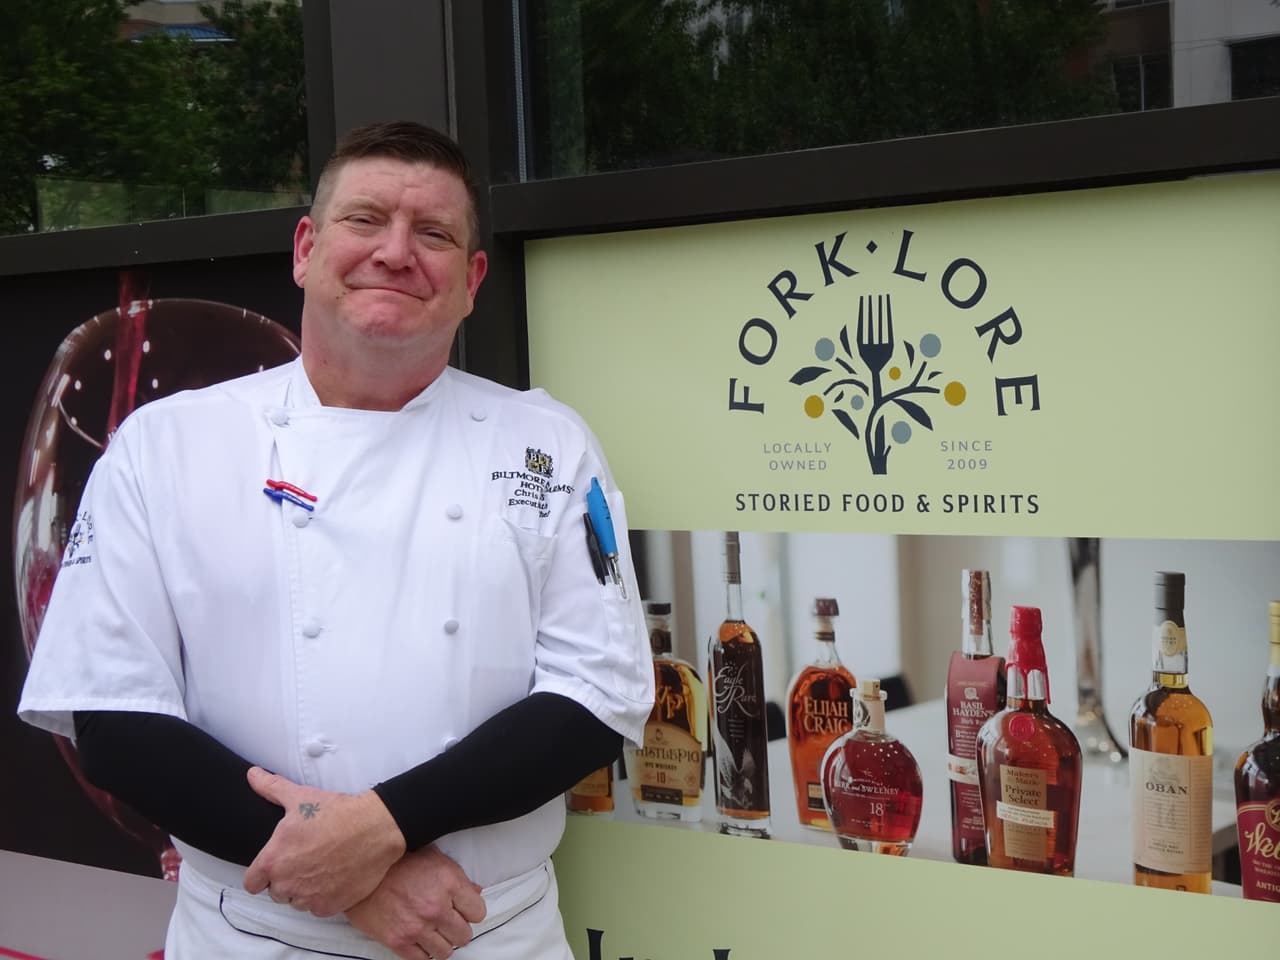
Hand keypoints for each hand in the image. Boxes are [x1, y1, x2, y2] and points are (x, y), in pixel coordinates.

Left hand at [242, 766, 405, 916]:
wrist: (374, 828)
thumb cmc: (336, 813)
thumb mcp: (300, 797)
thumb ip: (271, 788)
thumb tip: (252, 775)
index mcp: (273, 861)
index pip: (251, 883)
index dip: (261, 874)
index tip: (275, 864)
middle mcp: (286, 884)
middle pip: (276, 892)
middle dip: (285, 880)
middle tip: (304, 861)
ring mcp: (308, 898)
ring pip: (297, 901)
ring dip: (304, 890)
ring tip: (321, 868)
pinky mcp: (329, 907)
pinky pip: (317, 908)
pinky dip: (323, 897)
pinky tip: (334, 878)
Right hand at [346, 845, 485, 959]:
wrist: (360, 871)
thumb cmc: (397, 861)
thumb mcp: (433, 858)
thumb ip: (457, 877)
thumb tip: (476, 892)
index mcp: (448, 882)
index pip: (478, 912)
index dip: (471, 910)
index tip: (462, 909)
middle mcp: (435, 907)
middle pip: (464, 935)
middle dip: (458, 928)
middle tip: (447, 921)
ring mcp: (417, 926)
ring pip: (446, 951)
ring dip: (441, 942)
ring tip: (433, 931)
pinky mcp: (398, 941)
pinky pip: (423, 959)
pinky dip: (423, 951)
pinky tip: (419, 938)